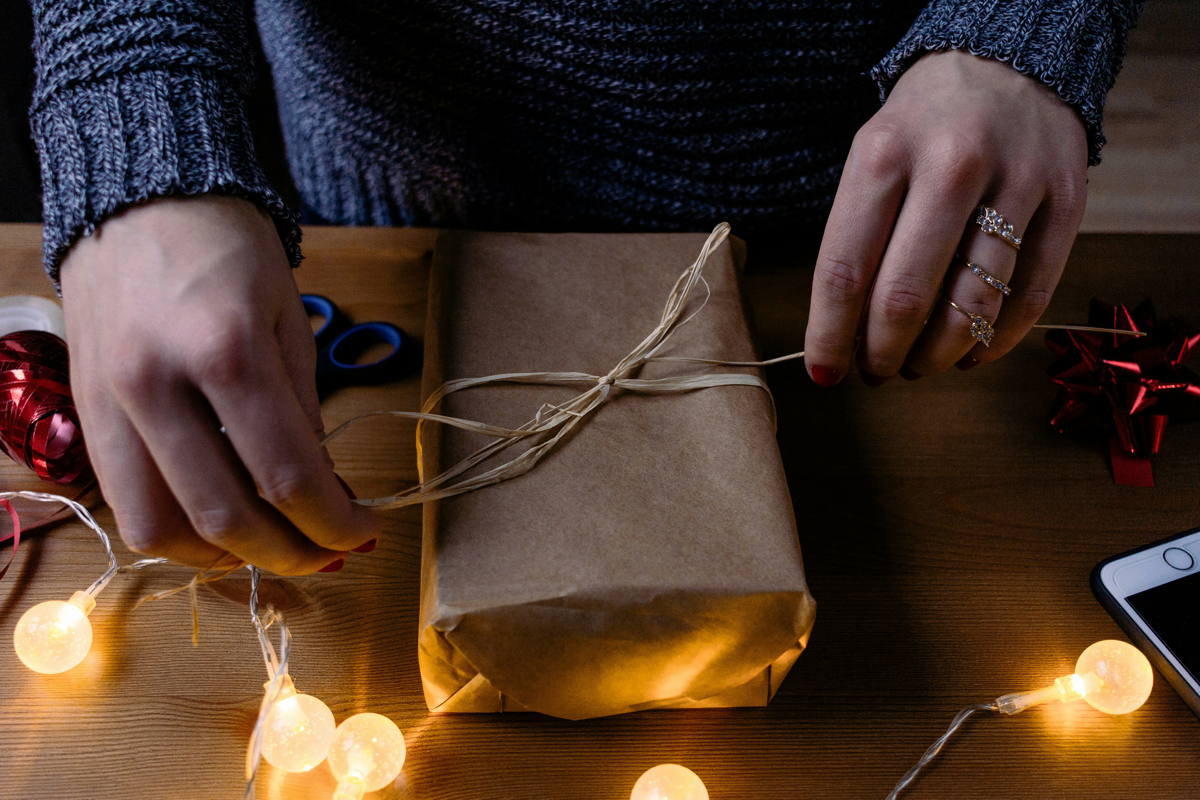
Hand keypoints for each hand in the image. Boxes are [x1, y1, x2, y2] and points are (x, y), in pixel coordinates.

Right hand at [61, 195, 378, 573]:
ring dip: (224, 558)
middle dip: (288, 553)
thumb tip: (321, 491)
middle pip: (223, 515)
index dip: (333, 522)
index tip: (364, 533)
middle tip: (327, 554)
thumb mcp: (291, 320)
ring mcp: (110, 402)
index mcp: (227, 351)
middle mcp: (158, 384)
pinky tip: (216, 526)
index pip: (287, 474)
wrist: (139, 196)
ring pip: (159, 528)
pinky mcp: (86, 411)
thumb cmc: (229, 250)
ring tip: (270, 548)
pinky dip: (175, 532)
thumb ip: (303, 412)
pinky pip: (124, 501)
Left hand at [805, 50, 1088, 384]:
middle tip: (876, 372)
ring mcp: (1017, 181)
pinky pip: (1030, 296)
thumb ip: (857, 238)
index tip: (824, 372)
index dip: (830, 334)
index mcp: (885, 154)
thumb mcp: (871, 158)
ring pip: (973, 305)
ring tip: (918, 365)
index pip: (845, 268)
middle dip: (883, 353)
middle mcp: (951, 165)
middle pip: (907, 296)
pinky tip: (970, 353)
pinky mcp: (1067, 201)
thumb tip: (844, 335)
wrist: (1005, 62)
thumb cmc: (922, 127)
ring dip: (938, 355)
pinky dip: (995, 341)